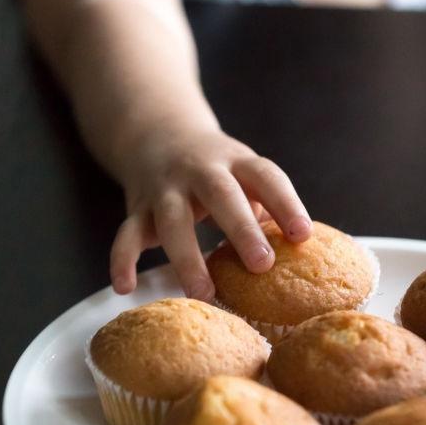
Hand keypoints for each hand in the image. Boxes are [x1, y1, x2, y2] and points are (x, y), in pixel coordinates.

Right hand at [109, 128, 311, 300]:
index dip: (286, 204)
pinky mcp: (138, 207)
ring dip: (187, 257)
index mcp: (237, 161)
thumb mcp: (244, 174)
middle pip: (221, 195)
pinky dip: (122, 260)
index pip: (266, 177)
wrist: (158, 132)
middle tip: (262, 265)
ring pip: (173, 220)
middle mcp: (201, 170)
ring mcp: (166, 187)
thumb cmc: (218, 170)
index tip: (303, 235)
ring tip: (203, 292)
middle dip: (242, 229)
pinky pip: (127, 233)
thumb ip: (264, 208)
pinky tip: (125, 287)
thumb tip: (295, 257)